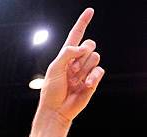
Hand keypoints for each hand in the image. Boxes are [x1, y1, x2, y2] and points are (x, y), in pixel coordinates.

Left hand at [38, 8, 103, 124]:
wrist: (56, 110)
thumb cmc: (51, 91)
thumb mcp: (54, 69)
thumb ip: (67, 54)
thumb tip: (82, 47)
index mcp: (65, 56)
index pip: (75, 36)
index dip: (82, 23)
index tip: (90, 11)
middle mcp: (77, 61)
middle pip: (90, 44)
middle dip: (82, 54)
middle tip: (72, 70)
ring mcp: (85, 71)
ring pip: (95, 57)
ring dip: (85, 68)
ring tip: (74, 80)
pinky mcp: (93, 80)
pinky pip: (100, 70)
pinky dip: (93, 76)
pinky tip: (86, 85)